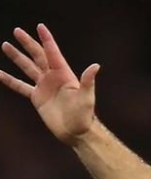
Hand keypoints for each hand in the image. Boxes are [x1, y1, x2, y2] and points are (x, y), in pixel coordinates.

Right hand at [0, 24, 99, 144]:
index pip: (53, 53)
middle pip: (38, 56)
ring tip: (5, 45)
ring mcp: (44, 87)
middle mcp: (53, 78)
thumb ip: (88, 81)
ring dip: (17, 57)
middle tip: (17, 31)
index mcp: (64, 74)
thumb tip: (95, 66)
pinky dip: (10, 80)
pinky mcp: (37, 98)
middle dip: (28, 43)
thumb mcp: (87, 97)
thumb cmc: (84, 116)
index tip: (40, 26)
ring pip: (28, 68)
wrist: (76, 133)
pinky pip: (20, 86)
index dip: (47, 40)